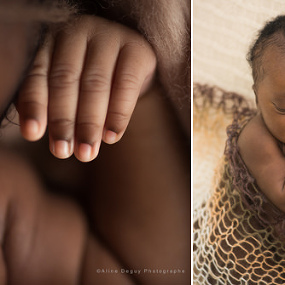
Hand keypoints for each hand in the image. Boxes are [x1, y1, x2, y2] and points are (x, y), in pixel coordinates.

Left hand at [15, 15, 156, 161]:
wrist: (130, 68)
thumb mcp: (63, 86)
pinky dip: (119, 113)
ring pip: (95, 83)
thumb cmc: (86, 80)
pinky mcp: (137, 48)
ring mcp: (110, 36)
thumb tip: (34, 132)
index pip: (36, 73)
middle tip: (63, 152)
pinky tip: (111, 136)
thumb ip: (46, 100)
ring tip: (87, 152)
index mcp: (49, 38)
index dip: (34, 105)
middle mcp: (77, 31)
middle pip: (66, 78)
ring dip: (90, 122)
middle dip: (64, 119)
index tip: (33, 135)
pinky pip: (127, 84)